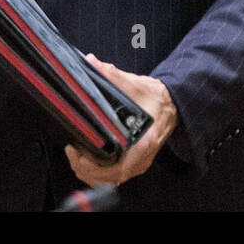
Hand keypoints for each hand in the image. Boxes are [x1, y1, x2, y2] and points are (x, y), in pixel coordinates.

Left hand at [65, 54, 178, 187]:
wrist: (171, 105)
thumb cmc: (156, 98)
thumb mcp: (135, 85)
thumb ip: (112, 75)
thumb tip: (92, 63)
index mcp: (145, 142)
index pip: (118, 168)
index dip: (94, 166)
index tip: (79, 152)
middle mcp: (142, 158)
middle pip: (109, 178)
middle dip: (85, 167)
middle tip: (72, 149)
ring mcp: (138, 163)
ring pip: (108, 180)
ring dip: (88, 170)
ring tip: (76, 153)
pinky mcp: (133, 164)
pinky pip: (111, 176)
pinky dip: (95, 171)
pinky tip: (86, 158)